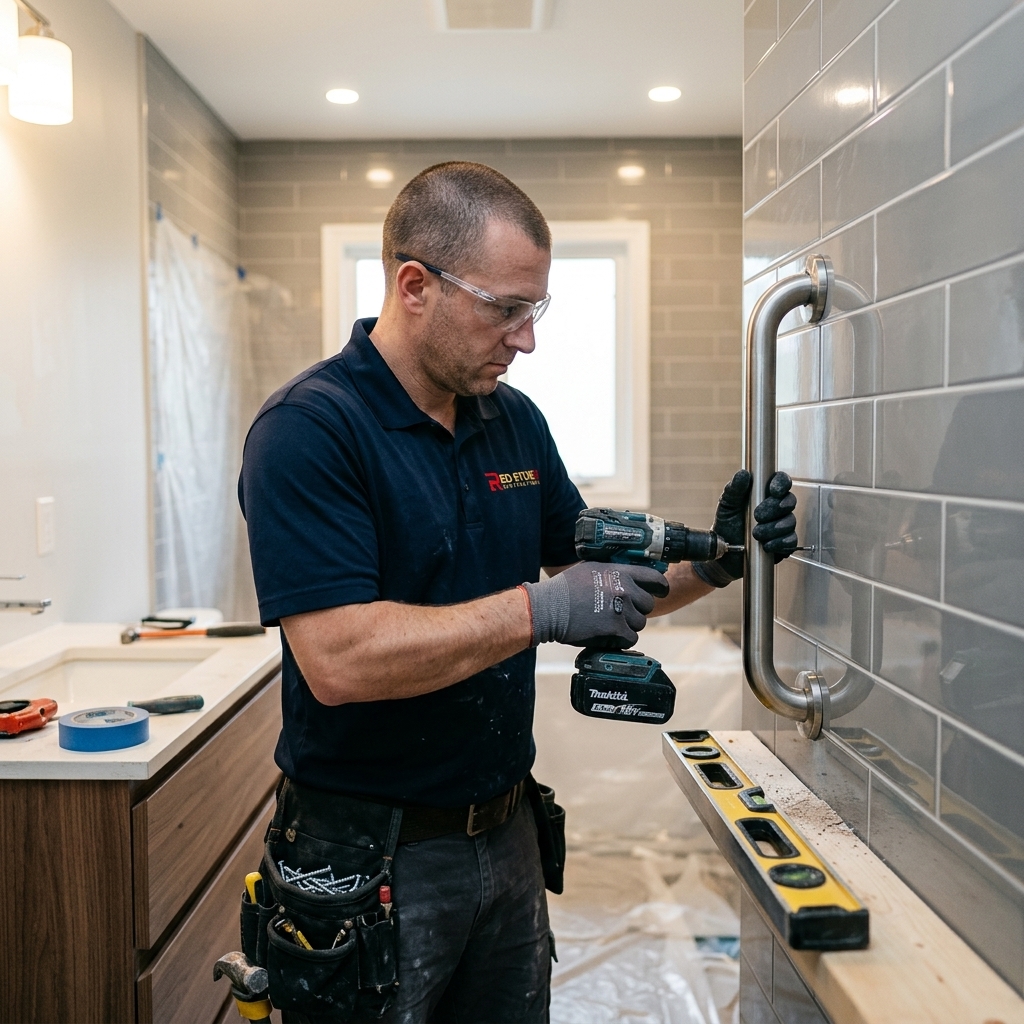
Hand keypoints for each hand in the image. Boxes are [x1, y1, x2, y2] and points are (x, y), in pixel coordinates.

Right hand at [520, 561, 666, 647]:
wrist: (548, 608)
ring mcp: (621, 610)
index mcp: (620, 572)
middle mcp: (624, 590)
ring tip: (609, 623)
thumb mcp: (591, 569)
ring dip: (628, 625)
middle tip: (621, 612)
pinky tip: (607, 634)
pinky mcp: (615, 630)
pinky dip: (620, 639)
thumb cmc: (566, 588)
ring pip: (639, 623)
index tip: (660, 592)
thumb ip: (613, 571)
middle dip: (637, 609)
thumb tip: (629, 575)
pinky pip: (630, 638)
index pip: (654, 579)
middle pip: (648, 605)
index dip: (660, 587)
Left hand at [692, 470, 798, 587]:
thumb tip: (743, 474)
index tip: (774, 490)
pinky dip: (779, 543)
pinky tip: (766, 545)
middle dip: (774, 508)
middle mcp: (777, 508)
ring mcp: (783, 526)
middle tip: (757, 516)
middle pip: (789, 501)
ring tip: (756, 534)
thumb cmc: (727, 526)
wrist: (725, 554)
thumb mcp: (727, 506)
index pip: (781, 481)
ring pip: (790, 521)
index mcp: (764, 494)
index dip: (781, 483)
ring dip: (774, 528)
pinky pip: (791, 541)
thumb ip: (734, 489)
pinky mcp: (784, 544)